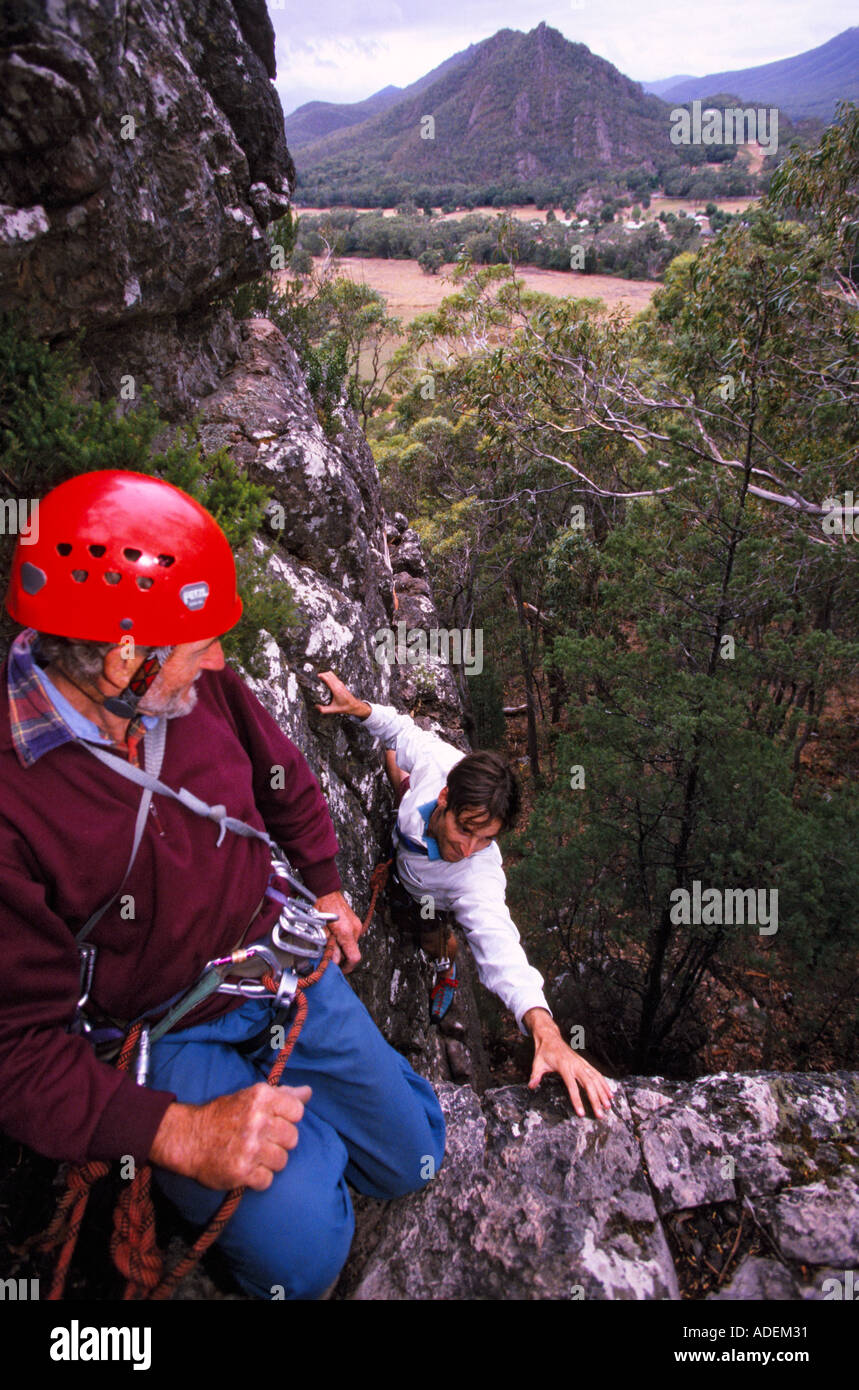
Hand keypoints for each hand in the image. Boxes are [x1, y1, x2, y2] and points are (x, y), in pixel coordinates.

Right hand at [150, 1082, 311, 1189]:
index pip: (297, 1111)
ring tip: (253, 1155)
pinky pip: (267, 1180)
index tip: (274, 1121)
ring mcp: (250, 1147)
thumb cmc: (223, 1116)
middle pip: (293, 1138)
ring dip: (269, 1161)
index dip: (288, 1119)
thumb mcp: (251, 1097)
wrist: (188, 1138)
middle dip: (279, 1142)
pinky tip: (246, 1168)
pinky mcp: (242, 1171)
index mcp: (260, 1098)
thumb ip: (282, 1095)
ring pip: (282, 1161)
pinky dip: (258, 1178)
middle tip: (261, 1140)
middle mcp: (257, 1121)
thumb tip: (309, 1092)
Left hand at [314, 889, 363, 973]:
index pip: (354, 958)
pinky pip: (352, 937)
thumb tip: (333, 962)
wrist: (325, 890)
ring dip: (343, 948)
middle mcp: (355, 929)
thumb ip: (328, 947)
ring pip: (352, 945)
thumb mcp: (320, 930)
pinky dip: (344, 941)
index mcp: (346, 932)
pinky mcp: (355, 922)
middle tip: (329, 957)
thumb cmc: (320, 907)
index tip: (339, 970)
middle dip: (342, 958)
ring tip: (329, 945)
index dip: (347, 967)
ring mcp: (357, 925)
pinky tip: (334, 937)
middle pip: (353, 952)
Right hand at [315, 670, 368, 719]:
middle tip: (317, 677)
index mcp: (336, 690)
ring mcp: (340, 684)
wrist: (353, 705)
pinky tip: (326, 679)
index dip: (322, 676)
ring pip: (332, 674)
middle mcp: (338, 685)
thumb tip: (316, 707)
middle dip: (323, 674)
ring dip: (326, 674)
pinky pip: (334, 676)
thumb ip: (323, 709)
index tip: (317, 676)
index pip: (328, 679)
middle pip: (329, 674)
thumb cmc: (345, 707)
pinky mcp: (341, 684)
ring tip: (320, 677)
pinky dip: (329, 676)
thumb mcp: (333, 710)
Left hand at [523, 1008, 612, 1118]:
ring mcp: (581, 1063)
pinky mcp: (584, 1063)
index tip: (581, 1113)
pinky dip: (604, 1083)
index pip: (572, 1086)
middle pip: (588, 1084)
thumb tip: (531, 1086)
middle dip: (595, 1100)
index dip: (577, 1100)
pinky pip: (596, 1074)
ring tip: (608, 1106)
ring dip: (603, 1093)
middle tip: (600, 1115)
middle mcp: (576, 1065)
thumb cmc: (544, 1052)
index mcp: (564, 1066)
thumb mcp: (537, 1063)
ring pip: (595, 1079)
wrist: (551, 1038)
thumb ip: (535, 1075)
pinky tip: (609, 1093)